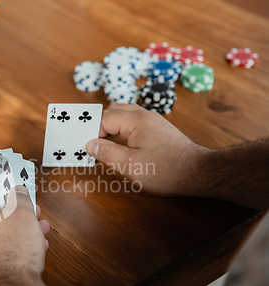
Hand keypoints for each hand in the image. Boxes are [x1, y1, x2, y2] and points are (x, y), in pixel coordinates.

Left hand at [0, 186, 49, 285]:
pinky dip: (14, 247)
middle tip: (34, 212)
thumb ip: (20, 197)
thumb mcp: (23, 213)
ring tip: (40, 232)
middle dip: (18, 213)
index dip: (6, 187)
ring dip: (20, 230)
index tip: (18, 186)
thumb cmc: (12, 250)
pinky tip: (33, 250)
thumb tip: (17, 192)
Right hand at [86, 104, 209, 195]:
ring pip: (123, 116)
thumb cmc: (167, 170)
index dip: (93, 132)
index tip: (88, 147)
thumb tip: (90, 144)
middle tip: (92, 143)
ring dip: (110, 127)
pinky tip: (120, 146)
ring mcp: (152, 121)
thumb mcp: (130, 165)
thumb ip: (107, 153)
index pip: (104, 118)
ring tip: (103, 144)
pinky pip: (132, 123)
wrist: (198, 173)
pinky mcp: (157, 129)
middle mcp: (144, 115)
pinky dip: (121, 131)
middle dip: (99, 126)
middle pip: (113, 111)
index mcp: (136, 120)